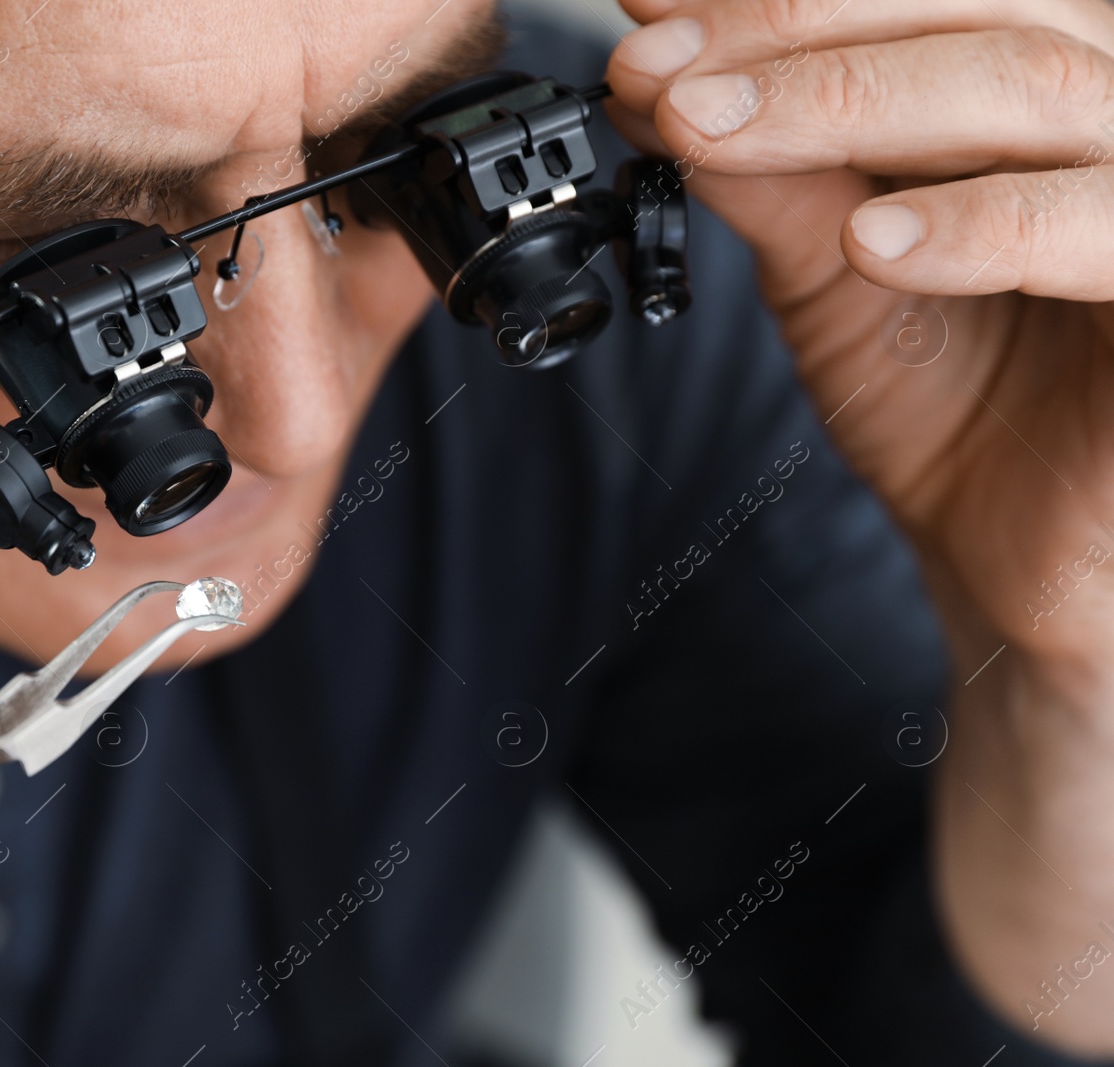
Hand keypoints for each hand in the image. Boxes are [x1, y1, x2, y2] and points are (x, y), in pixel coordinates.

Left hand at [606, 0, 1113, 1050]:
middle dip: (792, 35)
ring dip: (852, 102)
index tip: (644, 17)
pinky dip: (989, 224)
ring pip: (1034, 91)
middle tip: (657, 71)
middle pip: (980, 13)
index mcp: (1040, 85)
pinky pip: (1110, 226)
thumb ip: (768, 172)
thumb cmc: (952, 406)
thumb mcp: (831, 273)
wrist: (1021, 557)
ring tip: (712, 132)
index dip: (777, 1)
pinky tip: (874, 243)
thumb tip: (658, 72)